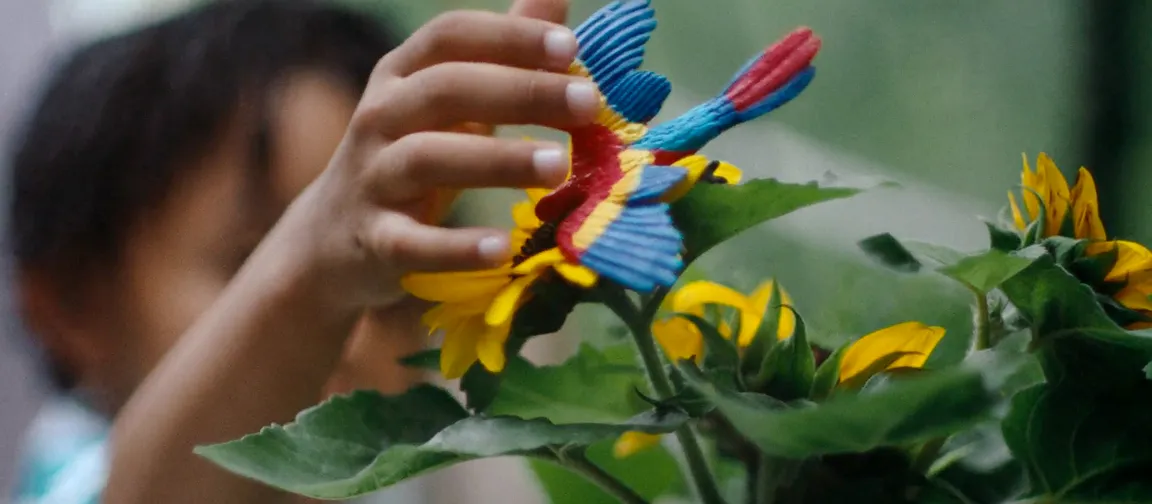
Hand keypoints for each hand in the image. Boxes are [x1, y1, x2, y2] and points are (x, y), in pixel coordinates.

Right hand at [257, 0, 596, 310]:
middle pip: (446, 89)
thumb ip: (499, 54)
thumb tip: (554, 0)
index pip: (451, 36)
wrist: (333, 240)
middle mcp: (381, 117)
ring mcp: (373, 178)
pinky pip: (413, 242)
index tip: (570, 48)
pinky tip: (503, 249)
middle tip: (588, 104)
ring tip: (558, 166)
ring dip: (497, 160)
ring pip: (428, 157)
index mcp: (402, 76)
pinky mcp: (375, 240)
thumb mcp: (447, 102)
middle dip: (521, 92)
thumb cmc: (410, 156)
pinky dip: (456, 246)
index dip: (509, 36)